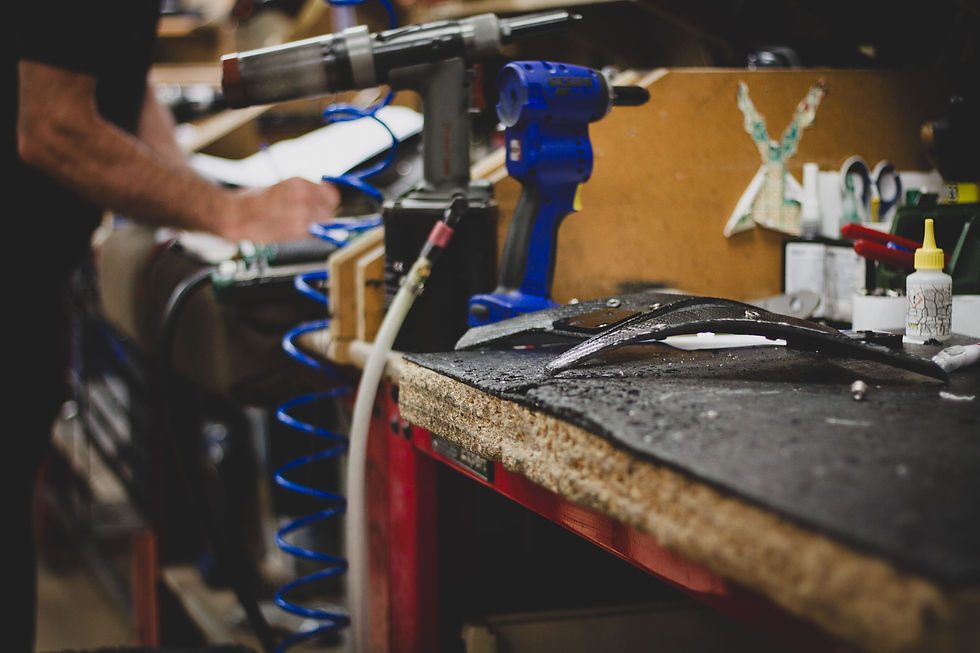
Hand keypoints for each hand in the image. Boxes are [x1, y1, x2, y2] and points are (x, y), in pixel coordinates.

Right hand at [222, 177, 341, 241]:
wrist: (236, 216)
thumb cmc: (254, 202)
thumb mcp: (282, 187)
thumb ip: (305, 193)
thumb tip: (324, 200)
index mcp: (299, 183)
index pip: (331, 194)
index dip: (326, 202)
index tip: (322, 206)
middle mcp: (304, 196)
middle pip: (330, 210)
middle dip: (322, 215)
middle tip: (308, 219)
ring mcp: (303, 213)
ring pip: (324, 223)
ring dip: (316, 226)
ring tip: (297, 226)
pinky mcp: (299, 230)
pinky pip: (315, 234)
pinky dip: (309, 235)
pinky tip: (294, 232)